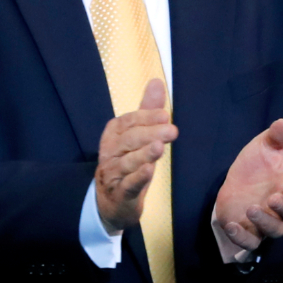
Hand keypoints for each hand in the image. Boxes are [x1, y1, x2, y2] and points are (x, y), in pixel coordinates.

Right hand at [96, 79, 176, 234]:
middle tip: (172, 130)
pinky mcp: (120, 193)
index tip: (165, 115)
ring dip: (144, 154)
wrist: (111, 201)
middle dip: (150, 134)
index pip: (128, 122)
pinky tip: (149, 171)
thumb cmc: (127, 162)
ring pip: (128, 162)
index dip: (145, 118)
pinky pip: (128, 184)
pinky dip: (138, 177)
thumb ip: (146, 111)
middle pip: (129, 140)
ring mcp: (113, 174)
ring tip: (159, 147)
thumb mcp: (137, 136)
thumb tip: (157, 81)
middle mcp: (110, 152)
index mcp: (114, 135)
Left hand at [210, 118, 282, 263]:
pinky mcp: (250, 232)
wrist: (237, 183)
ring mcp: (268, 220)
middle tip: (272, 198)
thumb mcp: (265, 146)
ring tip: (251, 209)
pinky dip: (243, 237)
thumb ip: (276, 137)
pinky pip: (252, 242)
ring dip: (266, 222)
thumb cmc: (258, 164)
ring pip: (276, 229)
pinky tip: (231, 225)